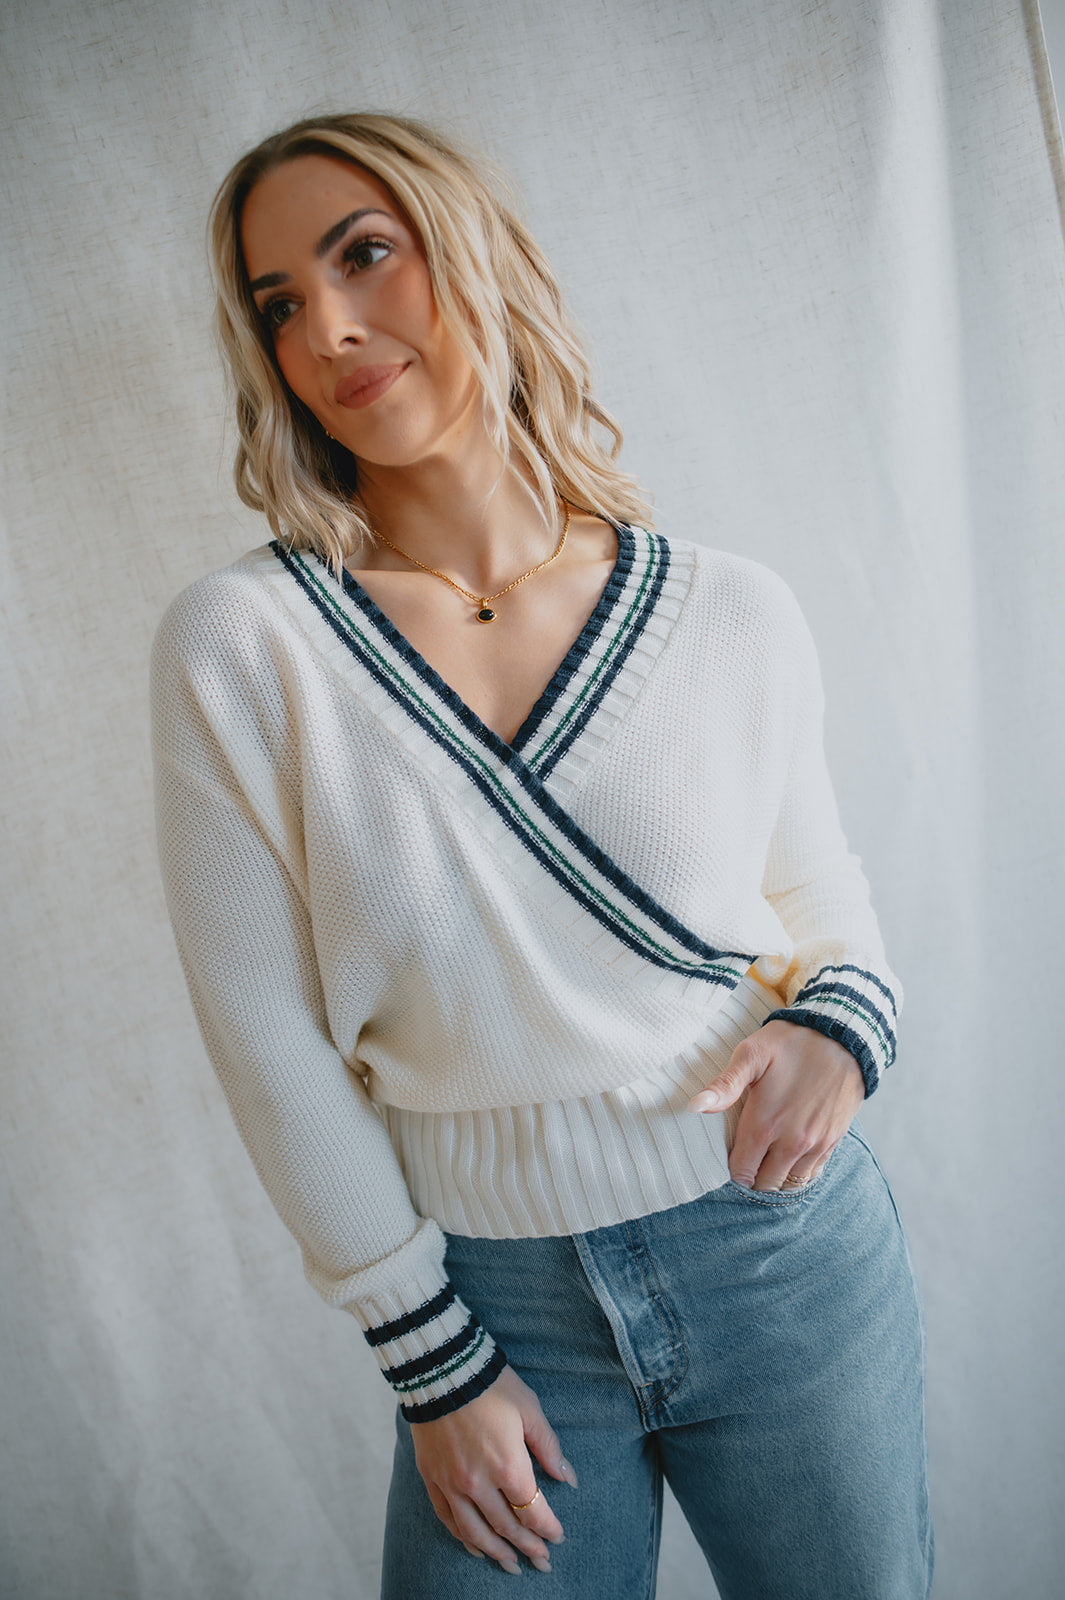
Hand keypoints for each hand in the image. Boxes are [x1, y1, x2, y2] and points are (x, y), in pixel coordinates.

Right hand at [410, 1364, 576, 1573]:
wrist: (441, 1368)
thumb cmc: (490, 1385)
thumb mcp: (529, 1409)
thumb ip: (548, 1447)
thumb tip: (568, 1478)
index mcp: (507, 1466)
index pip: (533, 1511)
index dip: (547, 1528)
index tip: (558, 1537)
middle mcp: (478, 1483)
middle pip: (507, 1527)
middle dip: (528, 1547)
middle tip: (542, 1561)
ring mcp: (451, 1484)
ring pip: (476, 1532)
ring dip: (497, 1552)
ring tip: (512, 1565)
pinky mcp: (432, 1478)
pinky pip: (448, 1519)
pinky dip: (463, 1537)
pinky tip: (475, 1546)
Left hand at [687, 1020, 863, 1189]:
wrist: (841, 1035)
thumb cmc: (791, 1043)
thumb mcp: (752, 1054)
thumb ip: (724, 1085)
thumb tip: (692, 1107)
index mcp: (764, 1124)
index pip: (741, 1172)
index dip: (731, 1170)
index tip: (729, 1158)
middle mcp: (791, 1142)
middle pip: (764, 1185)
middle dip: (752, 1179)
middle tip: (746, 1160)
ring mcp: (815, 1145)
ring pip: (788, 1185)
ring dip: (775, 1178)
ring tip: (766, 1161)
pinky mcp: (833, 1141)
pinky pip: (811, 1175)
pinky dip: (798, 1173)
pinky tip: (789, 1157)